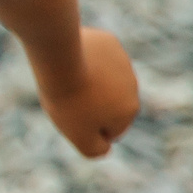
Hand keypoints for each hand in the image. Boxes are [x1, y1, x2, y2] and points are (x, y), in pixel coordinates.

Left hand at [37, 27, 138, 157]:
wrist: (59, 58)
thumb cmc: (68, 100)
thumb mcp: (79, 136)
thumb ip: (96, 150)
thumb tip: (107, 147)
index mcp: (129, 110)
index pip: (108, 129)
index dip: (85, 126)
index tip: (72, 115)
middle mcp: (133, 86)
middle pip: (105, 102)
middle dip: (88, 103)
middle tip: (68, 97)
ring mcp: (122, 62)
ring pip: (101, 78)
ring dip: (86, 80)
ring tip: (67, 77)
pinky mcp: (109, 42)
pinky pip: (94, 55)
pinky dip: (83, 58)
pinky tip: (70, 57)